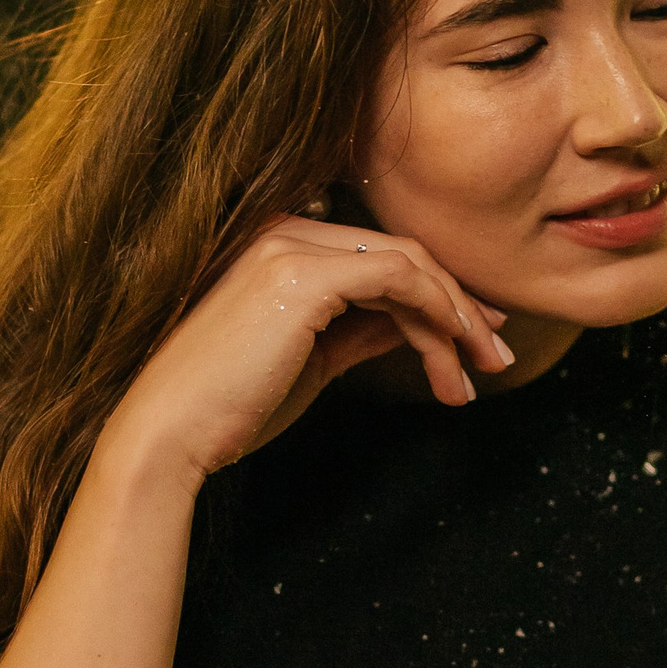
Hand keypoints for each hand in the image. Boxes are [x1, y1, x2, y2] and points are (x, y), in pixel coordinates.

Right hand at [103, 215, 512, 489]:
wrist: (170, 434)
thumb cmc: (228, 410)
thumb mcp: (310, 364)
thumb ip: (359, 333)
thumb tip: (415, 329)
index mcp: (280, 248)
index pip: (380, 257)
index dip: (438, 294)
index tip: (477, 336)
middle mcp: (285, 233)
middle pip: (402, 255)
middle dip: (460, 305)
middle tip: (496, 356)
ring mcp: (292, 248)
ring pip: (408, 266)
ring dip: (456, 319)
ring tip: (480, 372)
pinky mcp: (303, 276)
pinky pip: (397, 279)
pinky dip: (437, 313)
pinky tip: (454, 352)